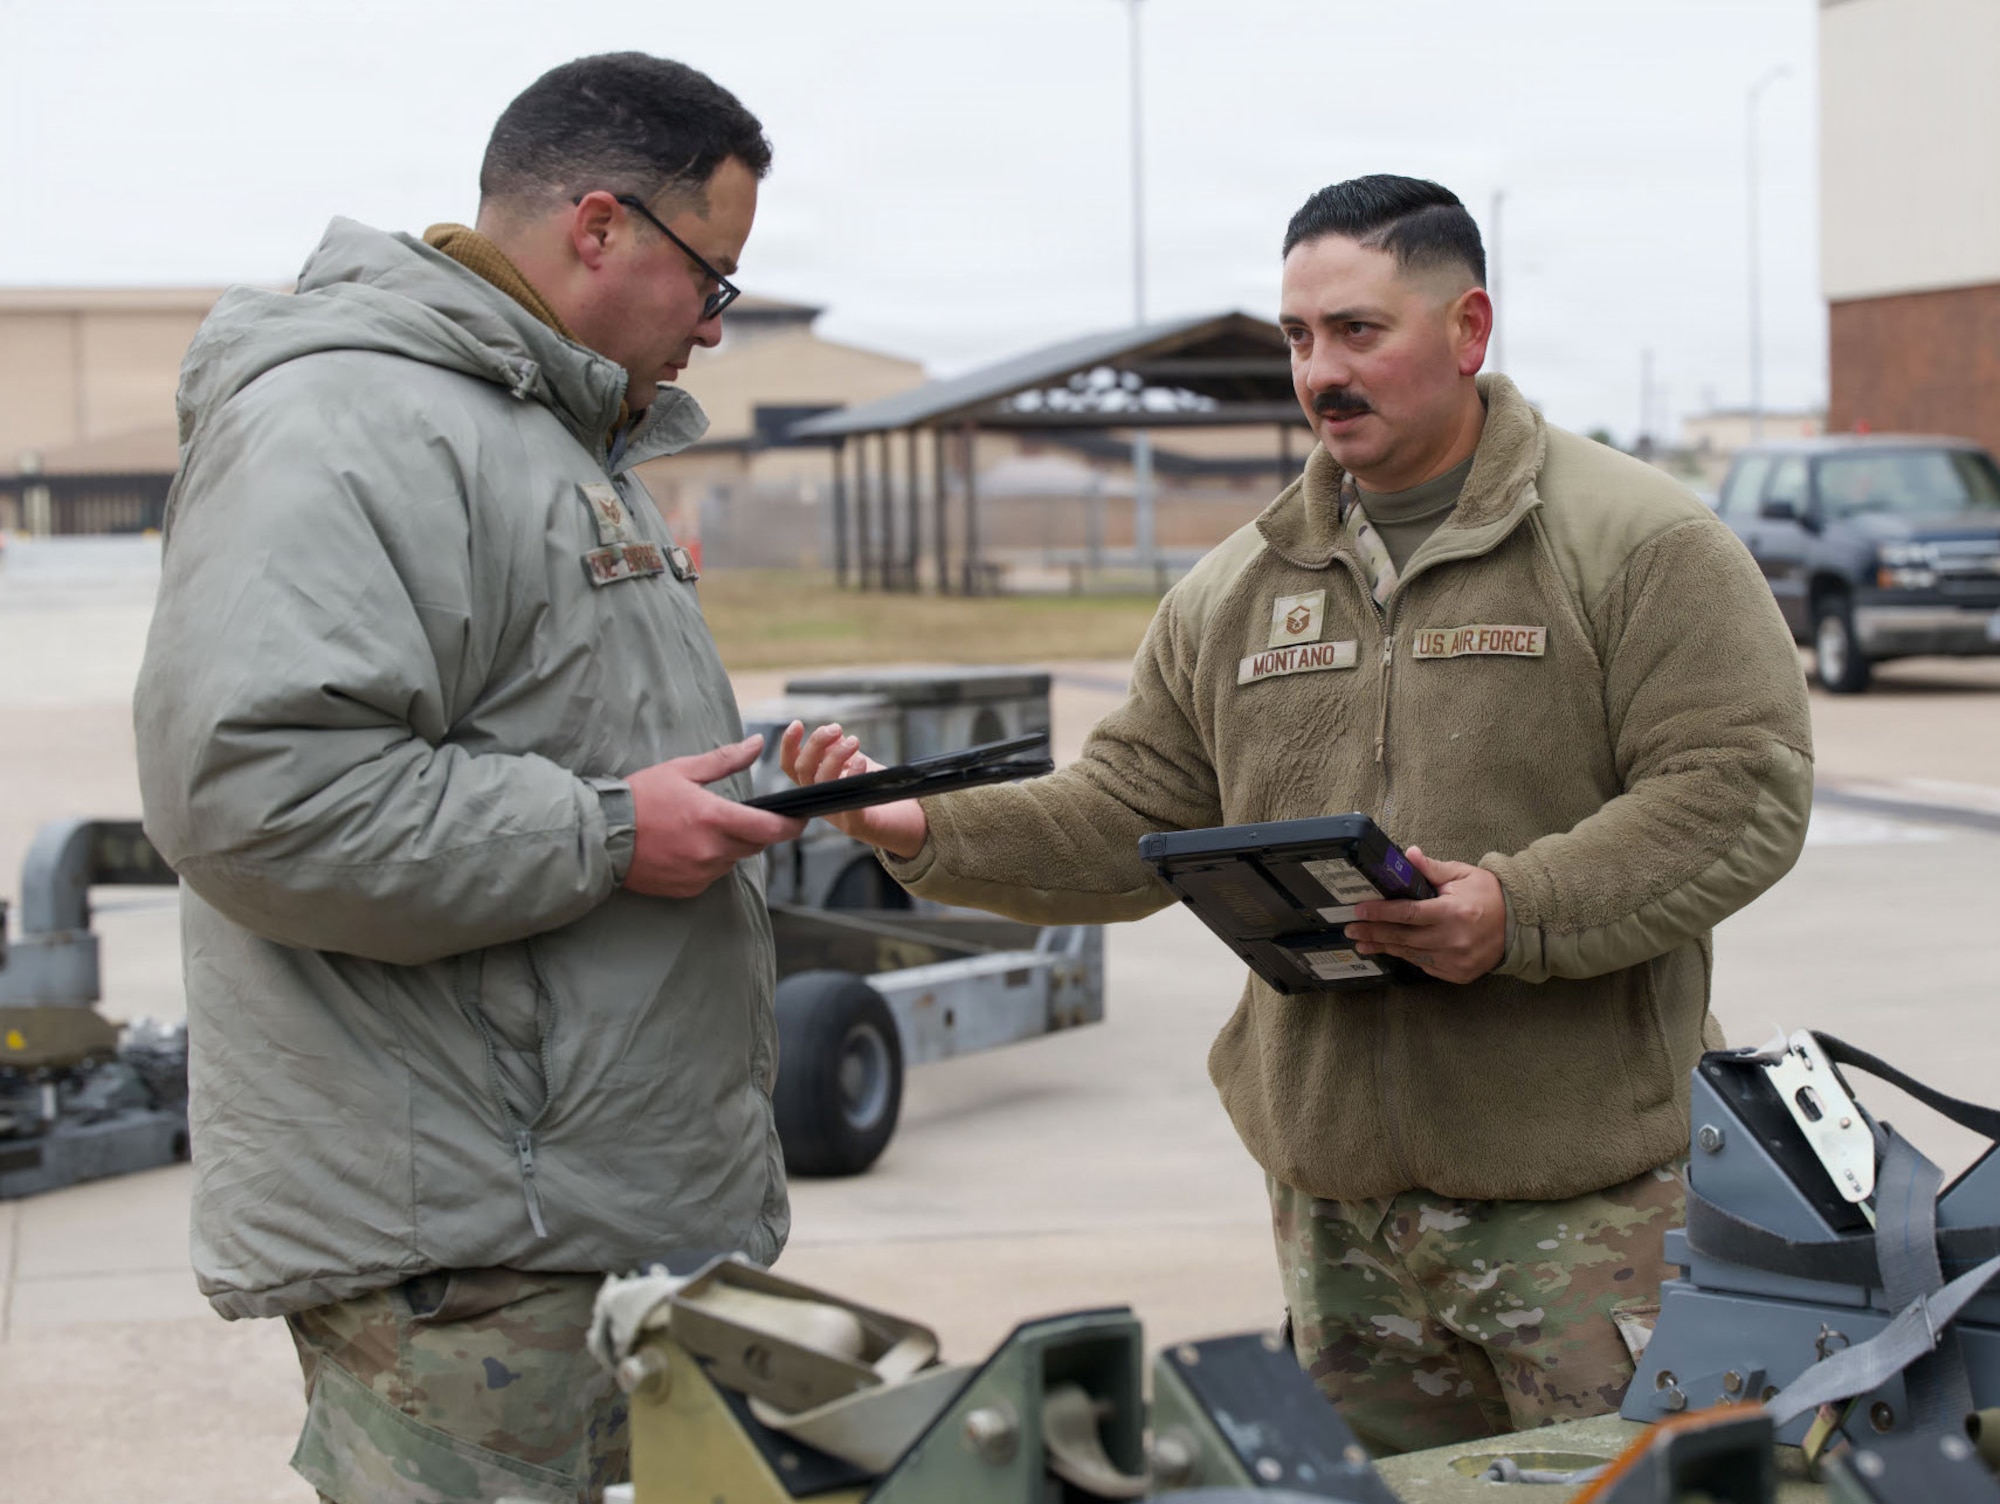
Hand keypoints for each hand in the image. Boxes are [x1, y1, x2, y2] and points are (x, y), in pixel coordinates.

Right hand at [621, 736, 805, 897]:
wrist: (601, 836)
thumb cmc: (639, 798)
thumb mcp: (682, 770)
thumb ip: (725, 760)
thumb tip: (757, 743)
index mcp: (714, 818)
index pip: (770, 829)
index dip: (792, 826)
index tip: (800, 819)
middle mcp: (711, 851)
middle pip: (755, 845)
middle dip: (755, 830)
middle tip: (735, 815)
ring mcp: (700, 873)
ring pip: (733, 860)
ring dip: (729, 846)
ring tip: (700, 828)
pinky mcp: (688, 888)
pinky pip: (712, 875)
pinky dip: (709, 861)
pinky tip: (687, 846)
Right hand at [778, 721, 928, 858]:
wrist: (902, 820)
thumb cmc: (875, 792)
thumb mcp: (853, 765)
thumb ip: (838, 751)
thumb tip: (833, 735)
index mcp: (815, 785)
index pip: (790, 766)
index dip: (788, 745)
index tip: (797, 723)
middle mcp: (820, 800)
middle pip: (803, 769)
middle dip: (817, 743)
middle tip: (836, 729)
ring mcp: (835, 813)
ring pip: (821, 780)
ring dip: (836, 754)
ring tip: (854, 741)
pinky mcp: (854, 822)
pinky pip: (846, 798)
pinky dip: (852, 776)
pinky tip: (860, 762)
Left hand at [1343, 847, 1506, 983]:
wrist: (1519, 926)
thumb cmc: (1489, 896)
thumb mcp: (1463, 874)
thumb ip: (1432, 868)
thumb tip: (1408, 854)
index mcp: (1453, 912)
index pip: (1408, 913)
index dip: (1381, 913)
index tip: (1360, 910)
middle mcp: (1452, 940)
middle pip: (1403, 938)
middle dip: (1373, 933)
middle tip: (1351, 929)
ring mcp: (1455, 960)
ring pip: (1410, 954)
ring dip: (1384, 948)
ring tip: (1363, 942)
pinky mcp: (1457, 974)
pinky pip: (1424, 965)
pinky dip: (1407, 956)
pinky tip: (1391, 950)